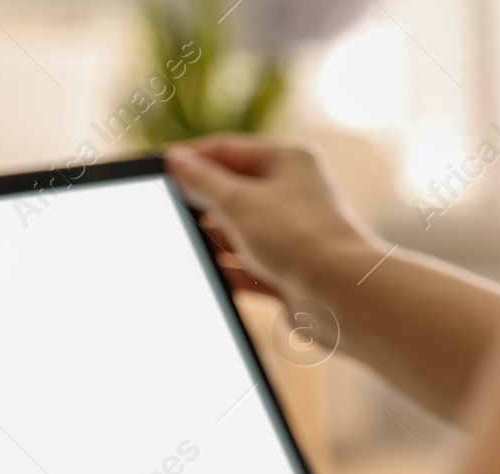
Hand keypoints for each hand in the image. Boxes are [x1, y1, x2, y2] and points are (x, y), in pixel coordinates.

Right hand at [165, 134, 378, 299]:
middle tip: (168, 209)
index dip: (191, 159)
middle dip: (202, 203)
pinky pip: (249, 264)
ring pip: (240, 230)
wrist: (341, 297)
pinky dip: (230, 269)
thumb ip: (203, 182)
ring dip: (214, 239)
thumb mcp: (239, 203)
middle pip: (233, 191)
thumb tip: (176, 161)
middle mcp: (294, 192)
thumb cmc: (300, 239)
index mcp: (289, 160)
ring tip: (186, 245)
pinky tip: (210, 274)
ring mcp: (293, 232)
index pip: (228, 150)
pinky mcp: (290, 268)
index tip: (159, 168)